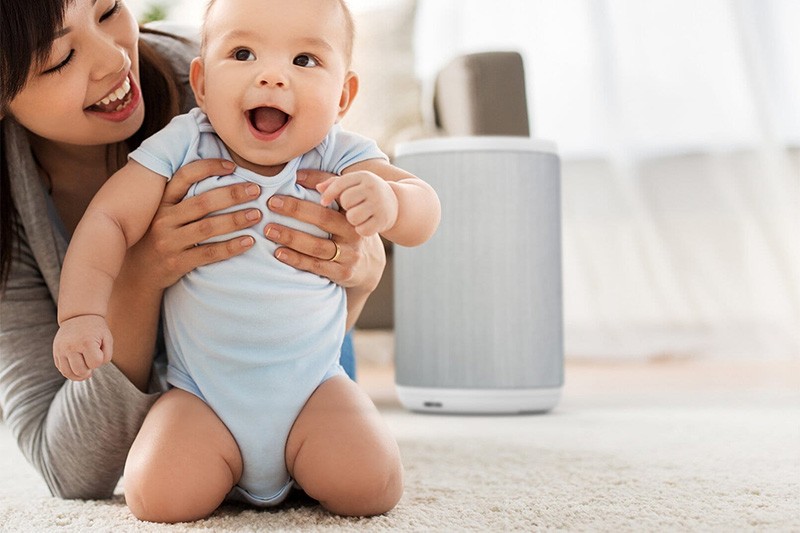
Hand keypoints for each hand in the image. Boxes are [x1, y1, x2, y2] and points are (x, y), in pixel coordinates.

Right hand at [53, 315, 112, 380]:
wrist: (78, 316)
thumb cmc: (96, 329)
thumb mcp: (107, 339)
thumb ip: (106, 356)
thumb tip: (92, 370)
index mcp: (86, 342)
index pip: (95, 363)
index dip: (99, 360)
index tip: (99, 352)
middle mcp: (71, 347)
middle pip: (80, 371)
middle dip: (89, 370)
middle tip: (91, 362)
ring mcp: (61, 350)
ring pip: (68, 373)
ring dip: (79, 376)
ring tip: (85, 371)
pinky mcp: (55, 352)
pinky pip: (61, 369)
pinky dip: (70, 372)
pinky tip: (77, 367)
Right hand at [124, 159, 261, 288]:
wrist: (139, 273)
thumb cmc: (160, 237)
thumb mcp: (164, 213)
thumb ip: (184, 197)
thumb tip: (222, 175)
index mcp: (162, 202)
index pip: (185, 176)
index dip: (209, 167)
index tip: (233, 166)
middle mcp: (163, 219)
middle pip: (203, 202)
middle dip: (233, 194)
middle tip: (256, 191)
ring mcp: (169, 242)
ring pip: (207, 227)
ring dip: (235, 220)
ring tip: (257, 215)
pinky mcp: (177, 263)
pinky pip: (208, 253)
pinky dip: (231, 247)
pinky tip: (249, 241)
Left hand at [265, 169, 385, 291]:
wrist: (369, 264)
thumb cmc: (346, 228)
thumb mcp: (343, 209)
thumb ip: (326, 189)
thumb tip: (298, 175)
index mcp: (352, 212)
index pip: (334, 195)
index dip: (313, 185)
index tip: (291, 181)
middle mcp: (353, 232)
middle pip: (323, 219)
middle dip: (295, 210)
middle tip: (271, 204)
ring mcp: (349, 254)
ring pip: (317, 245)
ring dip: (291, 237)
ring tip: (269, 230)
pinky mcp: (342, 272)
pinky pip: (316, 266)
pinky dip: (296, 259)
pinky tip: (279, 253)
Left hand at [317, 171, 398, 236]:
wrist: (395, 204)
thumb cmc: (365, 193)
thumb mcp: (353, 184)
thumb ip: (333, 183)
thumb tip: (315, 186)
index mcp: (363, 176)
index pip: (340, 184)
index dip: (329, 194)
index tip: (323, 202)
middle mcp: (373, 188)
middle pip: (345, 201)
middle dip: (345, 207)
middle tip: (352, 207)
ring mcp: (380, 205)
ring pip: (352, 217)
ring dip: (352, 219)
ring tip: (358, 216)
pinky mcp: (383, 221)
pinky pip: (362, 229)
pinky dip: (361, 229)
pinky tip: (365, 224)